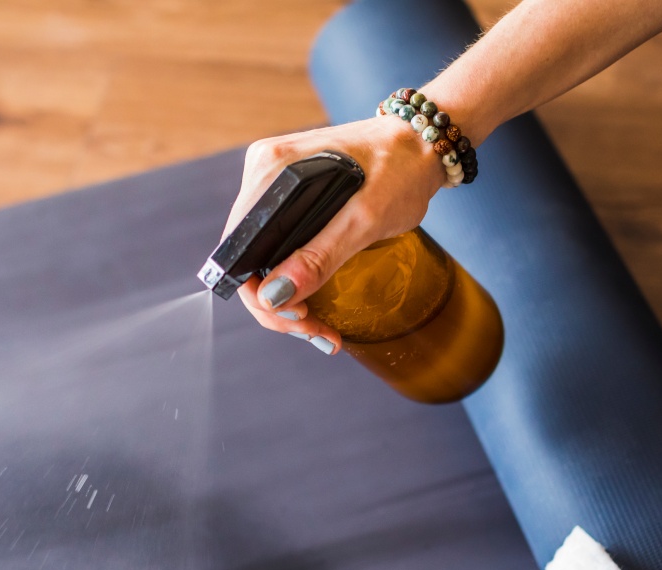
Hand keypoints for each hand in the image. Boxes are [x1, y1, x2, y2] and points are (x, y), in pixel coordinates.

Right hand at [221, 116, 445, 352]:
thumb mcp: (366, 218)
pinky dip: (292, 279)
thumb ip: (320, 257)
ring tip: (321, 329)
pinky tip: (314, 302)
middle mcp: (263, 173)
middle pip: (248, 258)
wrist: (422, 145)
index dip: (261, 295)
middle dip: (277, 306)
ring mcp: (273, 185)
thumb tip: (275, 296)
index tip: (299, 318)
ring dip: (285, 300)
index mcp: (271, 171)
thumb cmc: (401, 169)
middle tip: (318, 333)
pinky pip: (277, 247)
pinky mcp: (288, 196)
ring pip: (262, 258)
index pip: (239, 250)